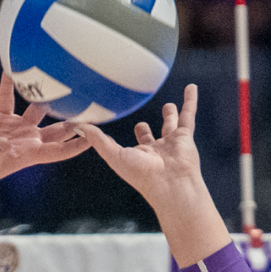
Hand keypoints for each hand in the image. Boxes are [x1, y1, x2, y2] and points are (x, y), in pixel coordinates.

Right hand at [0, 74, 90, 197]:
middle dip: (73, 118)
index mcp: (30, 152)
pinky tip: (9, 71)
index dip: (78, 145)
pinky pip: (7, 100)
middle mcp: (28, 139)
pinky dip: (8, 87)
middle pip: (57, 128)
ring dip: (46, 96)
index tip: (95, 137)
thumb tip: (5, 143)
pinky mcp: (1, 120)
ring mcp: (16, 129)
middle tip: (89, 103)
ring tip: (59, 79)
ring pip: (37, 109)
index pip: (60, 150)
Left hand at [81, 85, 203, 209]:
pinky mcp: (185, 135)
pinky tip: (191, 87)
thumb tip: (79, 126)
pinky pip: (188, 114)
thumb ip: (98, 140)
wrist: (171, 183)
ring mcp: (171, 142)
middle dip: (145, 130)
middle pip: (149, 137)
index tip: (108, 131)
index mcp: (138, 156)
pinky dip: (190, 100)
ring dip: (170, 115)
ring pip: (171, 124)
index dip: (116, 140)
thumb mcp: (114, 155)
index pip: (122, 147)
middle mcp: (155, 150)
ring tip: (169, 105)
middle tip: (139, 122)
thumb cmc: (141, 174)